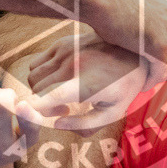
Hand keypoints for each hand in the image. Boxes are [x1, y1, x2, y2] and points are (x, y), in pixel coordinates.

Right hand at [25, 32, 147, 133]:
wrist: (134, 50)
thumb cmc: (124, 86)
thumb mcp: (113, 112)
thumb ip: (85, 124)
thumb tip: (56, 124)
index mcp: (85, 85)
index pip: (48, 97)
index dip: (33, 109)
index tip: (32, 118)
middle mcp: (72, 66)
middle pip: (37, 90)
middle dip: (43, 106)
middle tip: (63, 110)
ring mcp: (65, 52)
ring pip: (33, 76)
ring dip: (39, 90)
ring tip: (60, 95)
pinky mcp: (61, 43)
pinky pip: (36, 63)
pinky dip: (40, 75)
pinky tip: (58, 79)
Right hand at [90, 0, 166, 90]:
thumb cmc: (113, 5)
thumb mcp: (147, 8)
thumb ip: (160, 22)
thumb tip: (163, 45)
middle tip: (156, 74)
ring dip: (163, 78)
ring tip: (148, 80)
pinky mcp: (158, 44)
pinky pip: (162, 72)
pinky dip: (152, 81)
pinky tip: (142, 83)